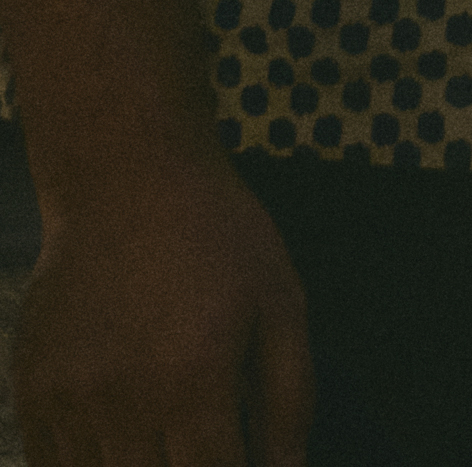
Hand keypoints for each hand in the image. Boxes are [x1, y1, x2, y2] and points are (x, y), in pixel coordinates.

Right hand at [11, 147, 315, 466]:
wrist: (126, 184)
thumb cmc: (218, 238)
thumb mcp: (281, 303)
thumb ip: (288, 398)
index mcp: (193, 380)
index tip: (246, 462)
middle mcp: (122, 399)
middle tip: (206, 450)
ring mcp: (67, 399)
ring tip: (167, 442)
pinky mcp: (31, 390)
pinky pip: (49, 464)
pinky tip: (121, 445)